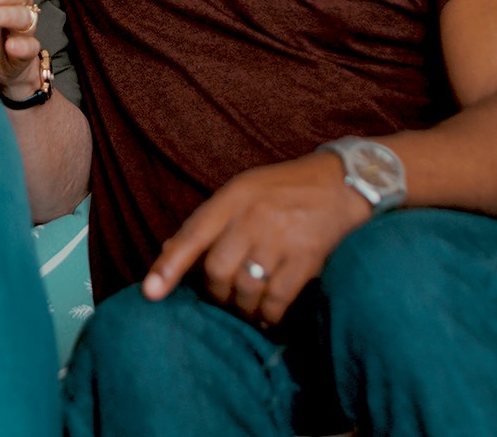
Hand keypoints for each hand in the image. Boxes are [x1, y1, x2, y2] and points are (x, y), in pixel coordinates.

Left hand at [142, 152, 366, 326]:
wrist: (346, 182)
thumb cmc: (287, 189)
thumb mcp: (244, 192)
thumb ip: (209, 221)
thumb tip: (167, 252)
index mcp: (233, 197)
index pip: (192, 235)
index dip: (168, 267)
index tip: (150, 293)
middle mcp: (253, 216)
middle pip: (216, 270)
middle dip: (215, 294)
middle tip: (223, 300)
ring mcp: (280, 236)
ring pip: (244, 288)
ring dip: (242, 308)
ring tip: (247, 309)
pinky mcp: (307, 256)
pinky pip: (276, 298)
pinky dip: (269, 314)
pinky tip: (269, 316)